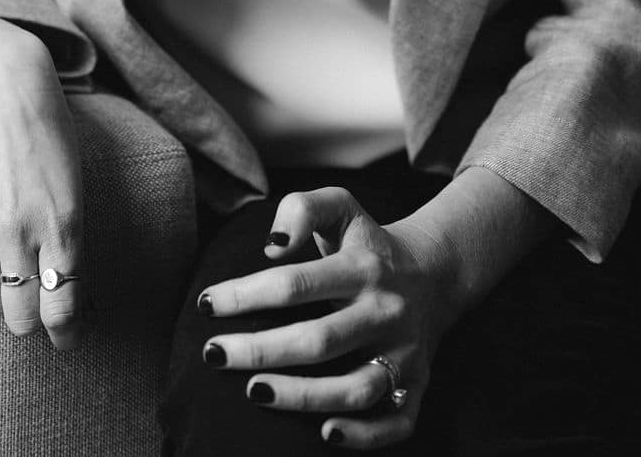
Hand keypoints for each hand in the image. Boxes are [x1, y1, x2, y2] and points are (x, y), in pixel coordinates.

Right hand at [0, 17, 85, 349]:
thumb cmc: (47, 128)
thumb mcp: (73, 180)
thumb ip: (68, 234)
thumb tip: (60, 287)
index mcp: (64, 220)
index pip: (62, 303)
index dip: (64, 331)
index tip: (65, 340)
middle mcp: (20, 227)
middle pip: (22, 312)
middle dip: (29, 320)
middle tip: (31, 312)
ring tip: (4, 279)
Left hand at [197, 185, 463, 448]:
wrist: (434, 274)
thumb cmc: (365, 243)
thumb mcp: (340, 207)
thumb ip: (302, 209)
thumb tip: (272, 247)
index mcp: (363, 267)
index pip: (296, 284)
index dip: (246, 295)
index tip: (206, 304)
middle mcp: (385, 311)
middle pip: (319, 340)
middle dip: (260, 350)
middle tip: (214, 354)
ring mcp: (404, 353)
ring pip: (355, 387)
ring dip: (301, 396)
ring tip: (253, 392)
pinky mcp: (417, 386)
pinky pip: (396, 422)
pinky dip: (363, 435)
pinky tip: (324, 432)